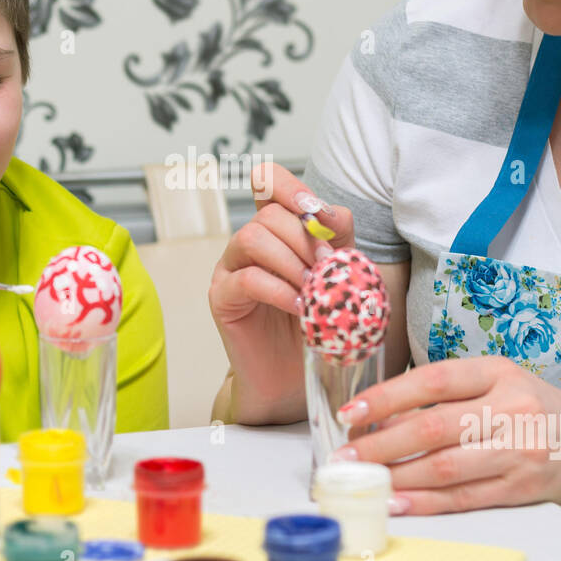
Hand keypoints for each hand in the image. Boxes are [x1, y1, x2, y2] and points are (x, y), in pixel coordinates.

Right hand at [208, 162, 354, 419]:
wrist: (297, 377)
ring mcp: (231, 268)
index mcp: (276, 230)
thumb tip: (330, 211)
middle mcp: (249, 243)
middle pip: (269, 214)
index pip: (268, 183)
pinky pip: (246, 279)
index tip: (314, 211)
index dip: (288, 186)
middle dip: (305, 239)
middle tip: (329, 269)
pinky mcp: (222, 298)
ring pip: (252, 237)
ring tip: (313, 290)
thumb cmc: (318, 323)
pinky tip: (299, 308)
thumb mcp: (339, 274)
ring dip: (292, 262)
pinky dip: (279, 290)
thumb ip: (338, 239)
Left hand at [332, 355, 560, 516]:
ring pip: (444, 466)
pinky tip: (396, 502)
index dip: (386, 397)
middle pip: (433, 427)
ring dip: (396, 476)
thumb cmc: (533, 413)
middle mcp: (512, 408)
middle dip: (380, 444)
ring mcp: (519, 450)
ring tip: (363, 480)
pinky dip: (425, 502)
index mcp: (500, 372)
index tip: (350, 413)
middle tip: (345, 456)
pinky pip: (463, 497)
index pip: (432, 380)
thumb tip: (381, 417)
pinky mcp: (521, 488)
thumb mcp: (498, 386)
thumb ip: (448, 396)